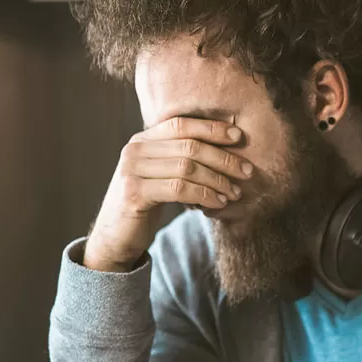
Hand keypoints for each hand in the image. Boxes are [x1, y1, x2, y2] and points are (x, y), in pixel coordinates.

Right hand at [84, 116, 253, 271]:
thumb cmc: (145, 205)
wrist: (115, 236)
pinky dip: (204, 195)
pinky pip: (179, 189)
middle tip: (246, 171)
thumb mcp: (160, 176)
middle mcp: (135, 150)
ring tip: (234, 193)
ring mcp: (132, 171)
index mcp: (142, 140)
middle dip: (223, 159)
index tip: (239, 137)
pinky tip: (217, 203)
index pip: (181, 124)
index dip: (212, 128)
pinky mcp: (135, 193)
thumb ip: (179, 159)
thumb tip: (224, 150)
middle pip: (189, 146)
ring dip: (217, 180)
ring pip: (187, 168)